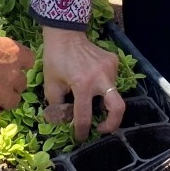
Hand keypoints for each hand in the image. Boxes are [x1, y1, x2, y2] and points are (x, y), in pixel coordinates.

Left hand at [40, 27, 122, 141]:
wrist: (65, 33)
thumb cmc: (55, 59)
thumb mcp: (51, 84)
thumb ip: (57, 105)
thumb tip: (65, 120)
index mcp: (83, 85)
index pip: (85, 116)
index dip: (81, 130)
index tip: (80, 137)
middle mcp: (101, 78)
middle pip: (118, 108)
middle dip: (112, 124)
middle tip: (101, 128)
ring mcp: (110, 68)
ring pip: (113, 93)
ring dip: (103, 100)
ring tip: (90, 95)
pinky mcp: (114, 61)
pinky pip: (112, 80)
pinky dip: (103, 85)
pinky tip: (92, 79)